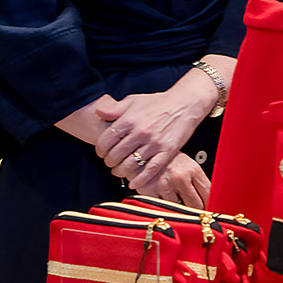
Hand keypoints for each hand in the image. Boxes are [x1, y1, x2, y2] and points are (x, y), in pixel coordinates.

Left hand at [93, 79, 207, 181]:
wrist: (184, 103)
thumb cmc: (158, 102)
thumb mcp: (133, 100)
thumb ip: (114, 108)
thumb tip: (98, 112)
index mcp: (129, 120)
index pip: (105, 141)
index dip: (100, 150)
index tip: (102, 153)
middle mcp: (140, 132)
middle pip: (115, 155)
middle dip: (109, 163)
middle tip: (110, 163)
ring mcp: (154, 143)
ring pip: (130, 165)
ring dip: (121, 172)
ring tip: (119, 171)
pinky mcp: (166, 151)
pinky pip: (150, 170)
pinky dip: (140, 179)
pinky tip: (134, 182)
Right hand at [133, 151, 210, 205]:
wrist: (143, 153)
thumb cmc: (168, 161)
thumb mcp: (188, 166)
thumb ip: (199, 183)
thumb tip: (209, 203)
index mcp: (193, 169)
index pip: (208, 194)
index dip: (209, 205)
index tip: (207, 210)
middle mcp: (180, 177)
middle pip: (195, 206)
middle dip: (194, 211)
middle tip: (191, 211)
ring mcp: (164, 185)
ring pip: (178, 210)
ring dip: (176, 208)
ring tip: (171, 197)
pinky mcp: (150, 192)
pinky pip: (162, 209)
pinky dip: (162, 207)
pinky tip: (161, 197)